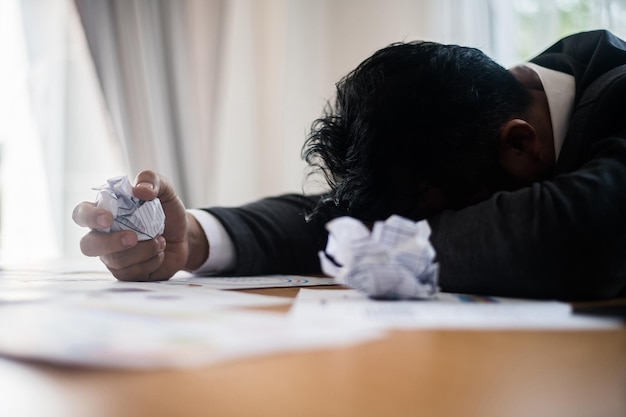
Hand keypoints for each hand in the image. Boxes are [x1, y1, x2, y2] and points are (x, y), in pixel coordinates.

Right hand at [72, 170, 207, 280]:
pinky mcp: (126, 273)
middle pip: (88, 246)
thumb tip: (139, 189)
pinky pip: (132, 273)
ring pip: (115, 261)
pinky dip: (152, 261)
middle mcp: (103, 236)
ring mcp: (113, 257)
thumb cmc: (167, 211)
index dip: (89, 217)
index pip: (81, 214)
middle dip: (110, 243)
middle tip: (133, 237)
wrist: (184, 236)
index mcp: (104, 211)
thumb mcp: (164, 189)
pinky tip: (160, 253)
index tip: (108, 218)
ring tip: (161, 241)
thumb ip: (151, 180)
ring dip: (144, 250)